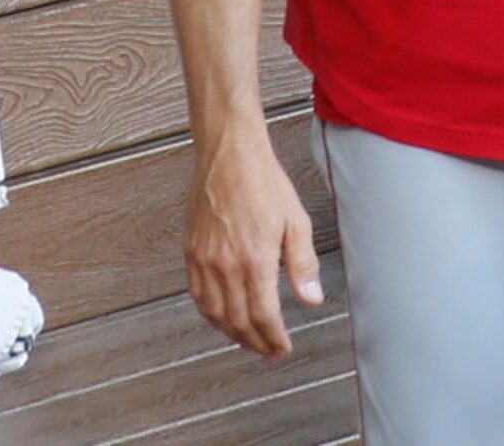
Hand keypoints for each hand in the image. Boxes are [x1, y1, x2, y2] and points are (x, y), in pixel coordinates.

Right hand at [185, 115, 323, 357]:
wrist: (229, 154)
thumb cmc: (264, 182)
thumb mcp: (295, 220)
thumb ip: (303, 264)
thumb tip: (311, 299)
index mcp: (256, 259)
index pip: (264, 317)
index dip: (274, 339)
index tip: (283, 348)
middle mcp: (227, 265)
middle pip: (239, 322)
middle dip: (256, 343)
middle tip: (269, 351)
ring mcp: (205, 260)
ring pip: (216, 315)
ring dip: (233, 334)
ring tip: (249, 340)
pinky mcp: (191, 252)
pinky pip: (198, 296)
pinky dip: (210, 315)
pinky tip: (222, 317)